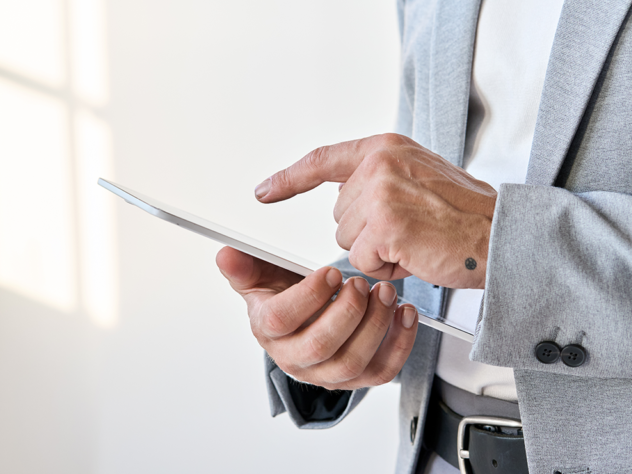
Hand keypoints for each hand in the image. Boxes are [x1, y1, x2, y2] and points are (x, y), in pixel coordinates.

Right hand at [216, 246, 417, 389]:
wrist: (306, 322)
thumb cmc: (286, 299)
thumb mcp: (262, 278)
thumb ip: (245, 266)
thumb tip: (226, 253)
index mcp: (270, 332)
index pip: (281, 322)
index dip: (307, 297)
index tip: (329, 272)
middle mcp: (296, 359)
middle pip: (321, 346)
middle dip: (347, 312)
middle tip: (360, 283)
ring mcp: (328, 374)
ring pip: (353, 362)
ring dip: (375, 325)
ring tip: (385, 293)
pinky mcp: (357, 378)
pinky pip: (382, 371)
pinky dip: (400, 343)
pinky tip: (405, 314)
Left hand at [254, 133, 496, 288]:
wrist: (502, 234)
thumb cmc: (467, 214)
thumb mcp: (419, 177)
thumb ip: (381, 180)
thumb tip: (347, 202)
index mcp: (386, 148)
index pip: (324, 159)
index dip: (290, 178)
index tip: (265, 190)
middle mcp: (380, 163)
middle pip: (339, 216)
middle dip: (368, 233)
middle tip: (411, 229)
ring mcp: (381, 191)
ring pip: (348, 241)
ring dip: (378, 252)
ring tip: (417, 241)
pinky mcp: (386, 223)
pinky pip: (364, 260)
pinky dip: (387, 267)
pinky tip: (416, 254)